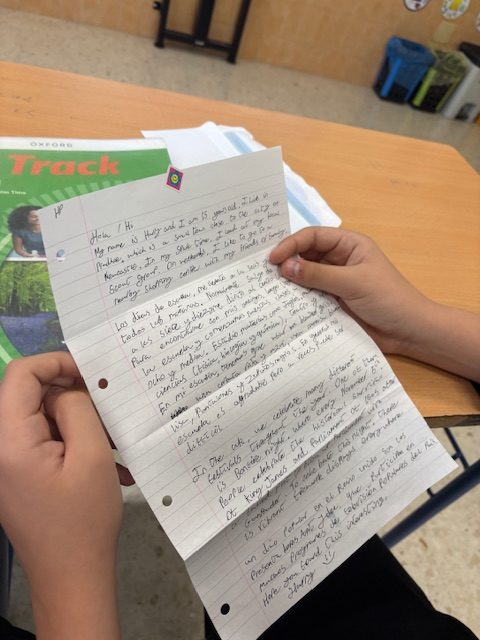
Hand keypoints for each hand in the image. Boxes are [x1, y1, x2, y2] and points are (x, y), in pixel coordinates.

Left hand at [0, 352, 121, 638]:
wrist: (72, 578)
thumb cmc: (84, 518)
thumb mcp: (91, 455)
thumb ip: (77, 408)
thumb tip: (68, 385)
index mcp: (8, 440)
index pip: (21, 375)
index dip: (56, 363)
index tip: (92, 375)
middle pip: (31, 396)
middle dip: (73, 397)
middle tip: (109, 414)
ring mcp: (8, 463)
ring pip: (42, 418)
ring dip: (79, 423)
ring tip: (112, 446)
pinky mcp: (19, 475)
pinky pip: (45, 441)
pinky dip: (74, 443)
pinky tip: (104, 465)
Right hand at [269, 227, 428, 353]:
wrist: (409, 332)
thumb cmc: (389, 299)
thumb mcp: (353, 283)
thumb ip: (318, 275)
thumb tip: (285, 267)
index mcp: (349, 245)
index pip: (314, 237)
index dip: (291, 244)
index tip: (272, 259)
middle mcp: (339, 260)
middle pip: (306, 254)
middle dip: (287, 261)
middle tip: (263, 273)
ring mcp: (335, 282)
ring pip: (305, 276)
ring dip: (289, 281)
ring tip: (267, 288)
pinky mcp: (332, 302)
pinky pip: (309, 296)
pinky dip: (295, 298)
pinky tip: (281, 303)